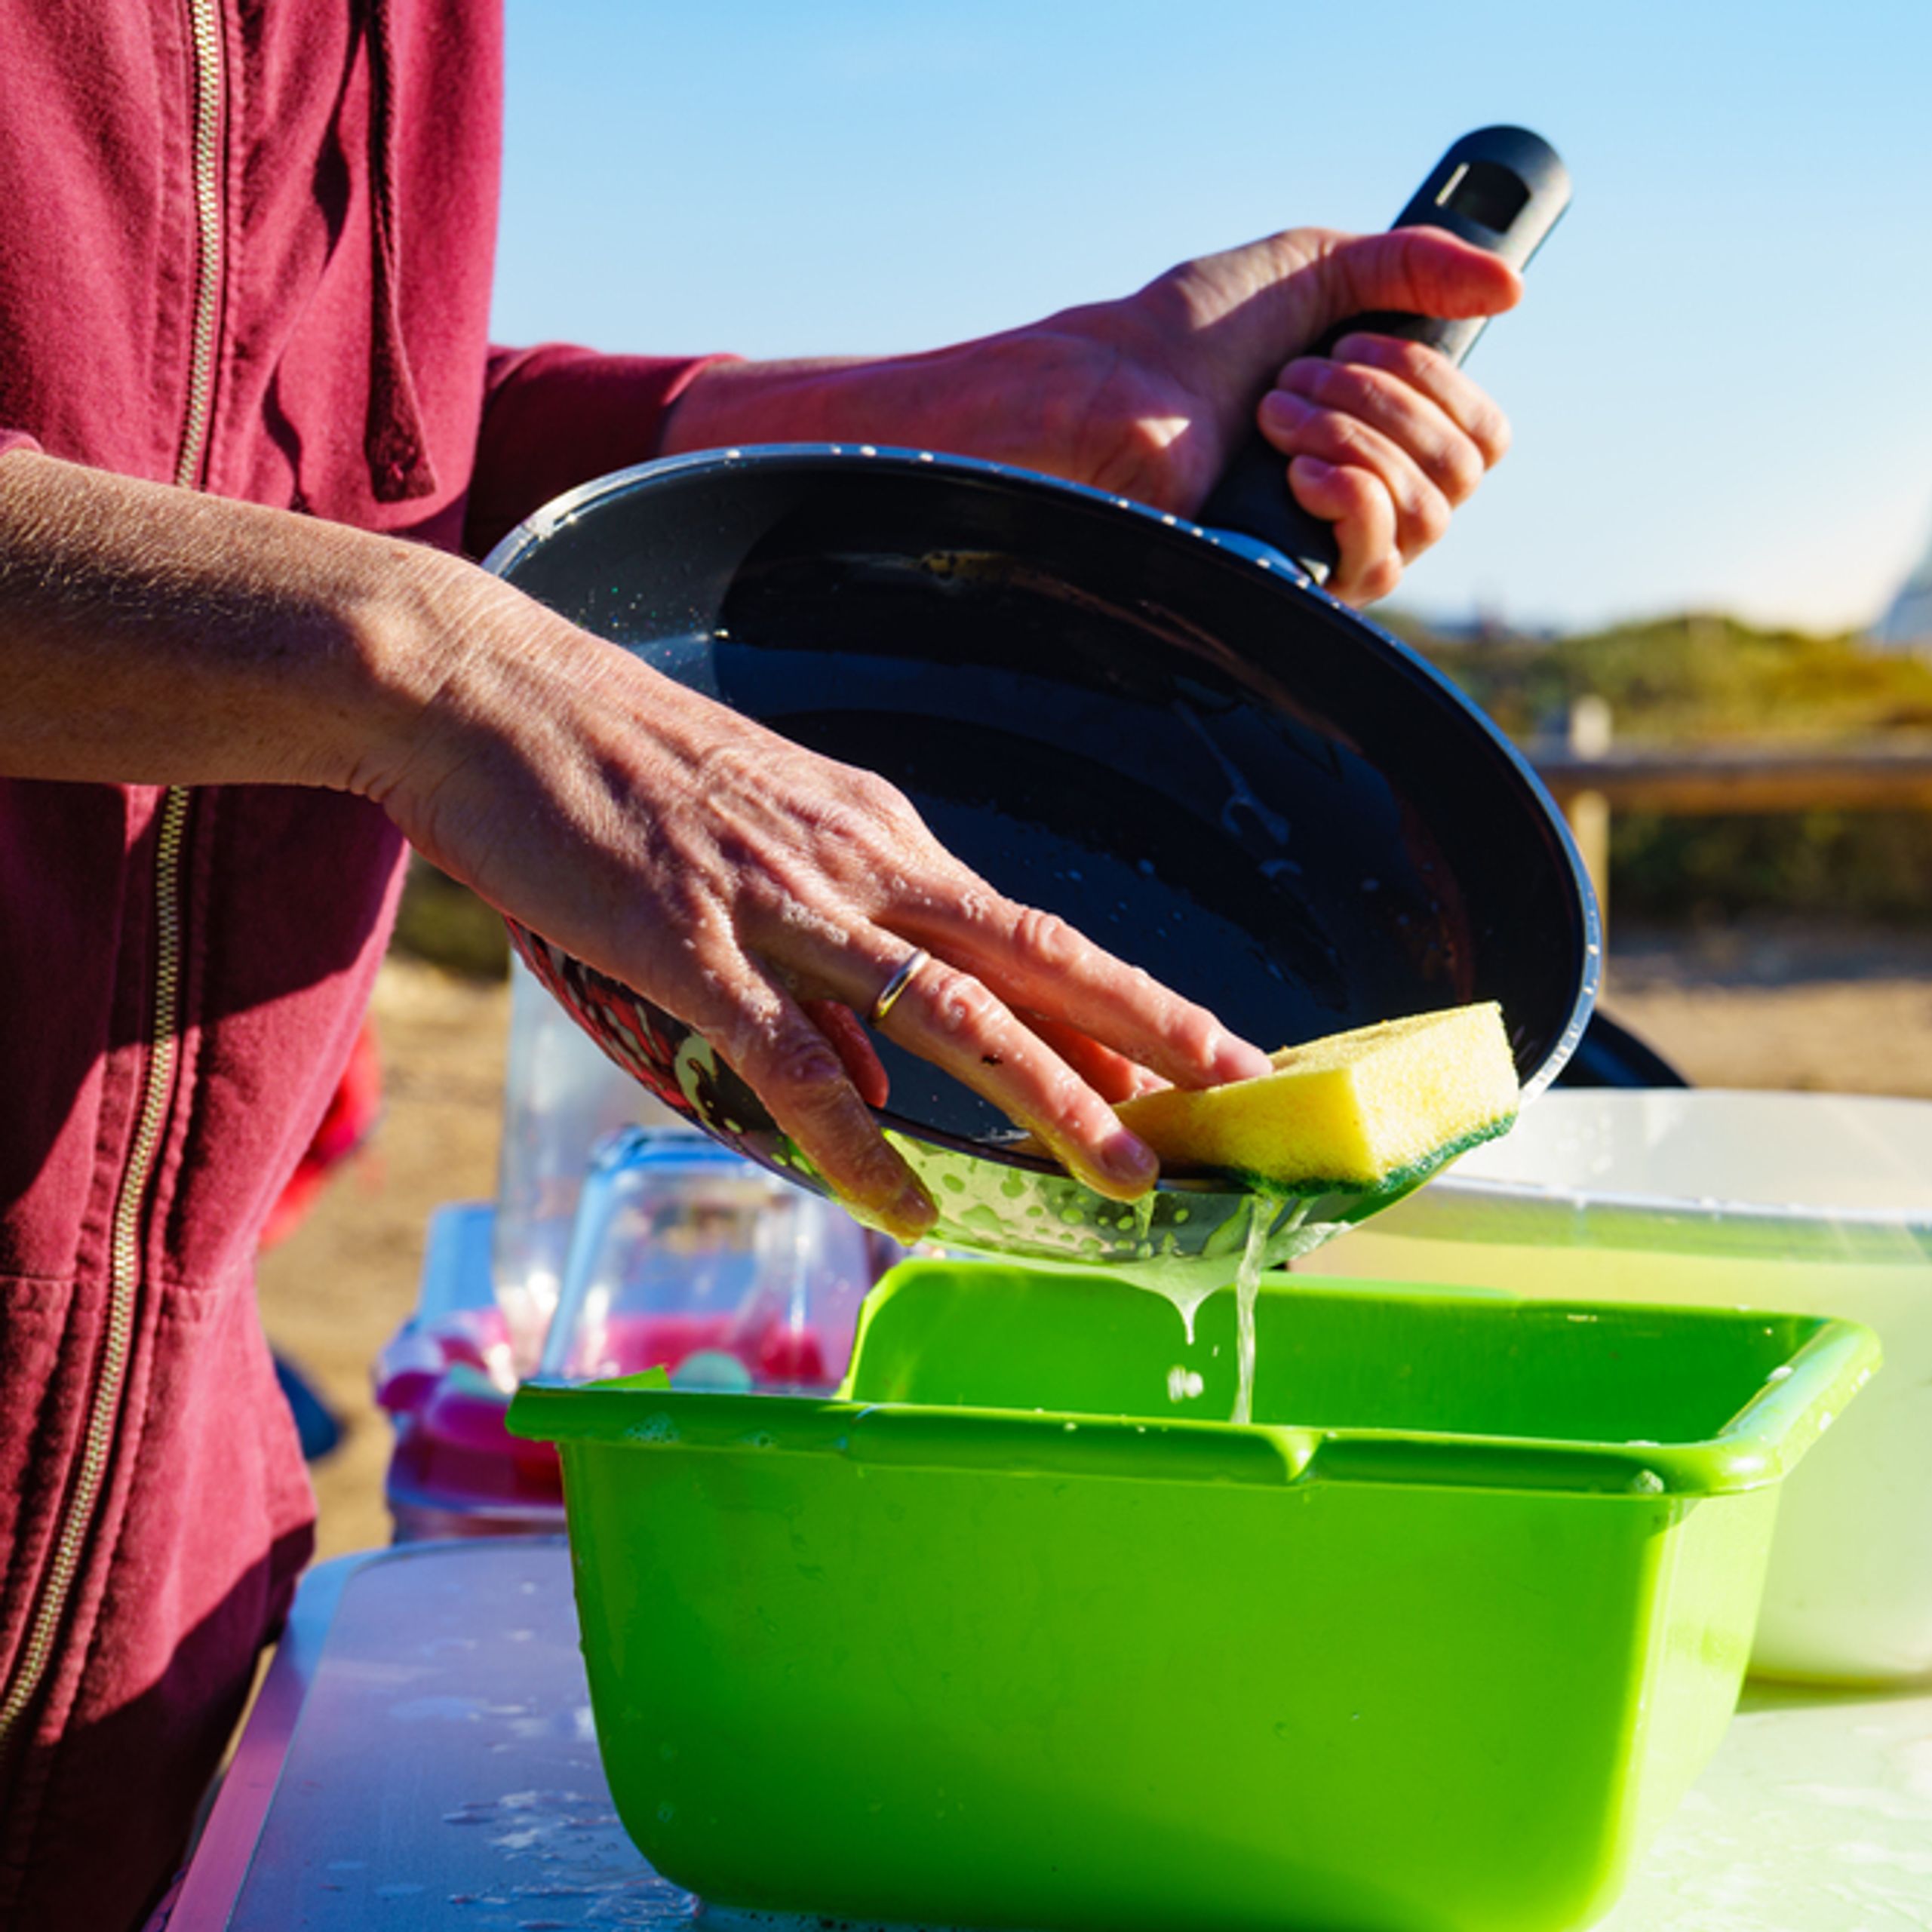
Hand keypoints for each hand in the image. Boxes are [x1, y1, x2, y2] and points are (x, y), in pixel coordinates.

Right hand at [373, 560, 1269, 1233]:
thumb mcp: (750, 836)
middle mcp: (855, 861)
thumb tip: (871, 1059)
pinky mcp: (690, 944)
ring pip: (949, 1010)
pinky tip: (910, 1205)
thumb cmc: (602, 763)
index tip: (1200, 1057)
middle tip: (1232, 1101)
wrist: (475, 685)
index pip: (1025, 929)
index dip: (1121, 998)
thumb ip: (822, 943)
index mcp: (875, 833)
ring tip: (1122, 1173)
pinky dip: (860, 1140)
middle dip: (1143, 1034)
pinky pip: (794, 1061)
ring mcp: (778, 902)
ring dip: (1046, 1097)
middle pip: (1031, 957)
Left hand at [660, 228, 1522, 604]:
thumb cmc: (1177, 341)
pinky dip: (1353, 493)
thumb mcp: (1306, 269)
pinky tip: (1294, 469)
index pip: (1480, 434)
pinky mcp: (1299, 589)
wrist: (1098, 399)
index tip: (1354, 342)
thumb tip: (1511, 287)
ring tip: (1274, 412)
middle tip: (1299, 378)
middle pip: (1469, 469)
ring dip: (1362, 437)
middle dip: (1392, 402)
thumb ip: (1410, 265)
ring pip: (1436, 510)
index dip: (1438, 383)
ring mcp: (1334, 550)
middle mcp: (1366, 496)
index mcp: (1375, 430)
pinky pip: (1386, 559)